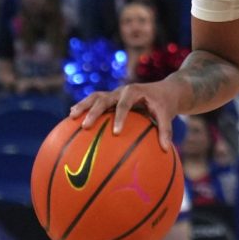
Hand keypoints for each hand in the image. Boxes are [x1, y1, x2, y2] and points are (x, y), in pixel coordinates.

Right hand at [70, 80, 184, 150]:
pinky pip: (94, 102)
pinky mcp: (110, 98)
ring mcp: (114, 94)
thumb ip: (166, 130)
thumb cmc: (165, 103)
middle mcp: (121, 91)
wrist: (164, 90)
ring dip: (83, 106)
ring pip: (94, 97)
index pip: (125, 104)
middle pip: (103, 98)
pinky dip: (84, 108)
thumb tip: (166, 149)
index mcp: (135, 92)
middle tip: (86, 126)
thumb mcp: (167, 115)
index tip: (116, 132)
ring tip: (71, 118)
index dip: (120, 117)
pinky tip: (72, 121)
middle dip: (94, 111)